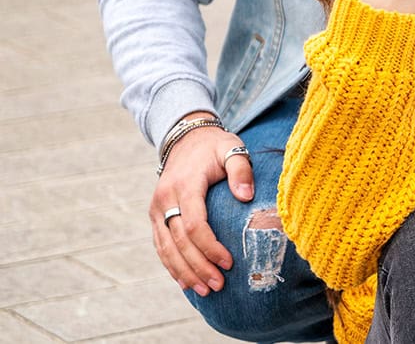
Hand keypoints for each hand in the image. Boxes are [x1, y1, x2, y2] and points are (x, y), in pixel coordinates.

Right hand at [149, 113, 252, 294]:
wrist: (186, 138)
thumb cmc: (215, 146)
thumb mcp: (232, 148)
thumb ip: (241, 169)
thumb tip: (246, 197)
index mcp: (185, 185)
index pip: (194, 224)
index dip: (210, 246)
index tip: (229, 262)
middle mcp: (165, 199)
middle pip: (179, 241)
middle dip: (199, 266)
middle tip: (218, 285)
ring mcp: (157, 209)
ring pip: (166, 248)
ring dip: (184, 272)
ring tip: (205, 290)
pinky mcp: (155, 215)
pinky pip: (160, 245)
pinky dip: (171, 265)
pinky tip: (185, 281)